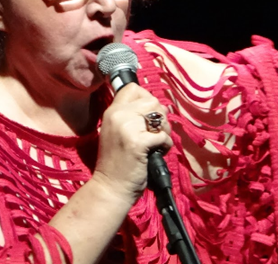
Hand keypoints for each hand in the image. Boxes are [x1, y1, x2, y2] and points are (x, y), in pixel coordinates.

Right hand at [93, 83, 171, 204]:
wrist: (111, 188)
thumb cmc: (118, 162)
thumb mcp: (117, 132)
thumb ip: (131, 116)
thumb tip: (157, 106)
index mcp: (112, 111)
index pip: (133, 88)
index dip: (146, 99)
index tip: (148, 117)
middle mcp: (118, 115)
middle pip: (152, 101)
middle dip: (160, 117)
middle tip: (155, 134)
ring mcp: (127, 128)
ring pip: (160, 116)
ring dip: (165, 130)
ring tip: (156, 144)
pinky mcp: (138, 142)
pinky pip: (163, 135)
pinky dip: (166, 145)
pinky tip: (158, 153)